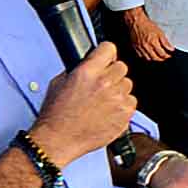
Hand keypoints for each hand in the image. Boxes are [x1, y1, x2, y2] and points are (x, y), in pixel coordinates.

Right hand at [35, 45, 138, 162]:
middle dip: (112, 73)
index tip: (105, 59)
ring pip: (128, 85)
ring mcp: (117, 99)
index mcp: (88, 72)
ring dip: (118, 90)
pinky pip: (131, 102)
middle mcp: (105, 83)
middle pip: (122, 66)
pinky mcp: (125, 114)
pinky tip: (108, 112)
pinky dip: (122, 106)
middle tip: (101, 85)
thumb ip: (80, 68)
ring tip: (102, 102)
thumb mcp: (60, 81)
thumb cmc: (56, 114)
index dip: (106, 54)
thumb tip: (91, 62)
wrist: (59, 139)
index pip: (109, 48)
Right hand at [124, 9, 175, 63]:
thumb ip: (165, 42)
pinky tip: (149, 54)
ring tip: (158, 56)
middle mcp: (146, 47)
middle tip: (164, 57)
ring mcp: (140, 48)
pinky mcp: (135, 48)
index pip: (162, 54)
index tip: (169, 55)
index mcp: (153, 42)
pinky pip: (141, 56)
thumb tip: (171, 48)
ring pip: (148, 58)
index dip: (167, 56)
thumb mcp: (159, 32)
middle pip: (155, 58)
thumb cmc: (147, 25)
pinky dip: (146, 57)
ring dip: (154, 58)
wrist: (136, 22)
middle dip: (161, 59)